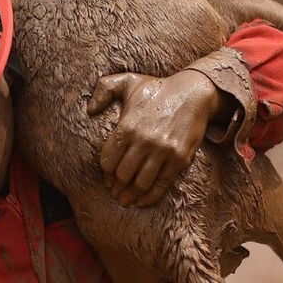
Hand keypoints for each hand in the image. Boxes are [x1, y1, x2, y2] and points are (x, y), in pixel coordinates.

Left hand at [86, 70, 225, 206]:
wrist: (193, 92)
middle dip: (117, 186)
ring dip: (131, 196)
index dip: (105, 173)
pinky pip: (162, 184)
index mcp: (127, 126)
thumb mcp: (127, 81)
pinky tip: (142, 202)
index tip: (107, 178)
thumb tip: (90, 109)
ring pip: (141, 183)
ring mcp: (162, 151)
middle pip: (122, 175)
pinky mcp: (179, 158)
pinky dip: (150, 198)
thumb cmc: (157, 88)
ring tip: (126, 200)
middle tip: (115, 192)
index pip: (107, 160)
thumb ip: (103, 89)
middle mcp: (143, 141)